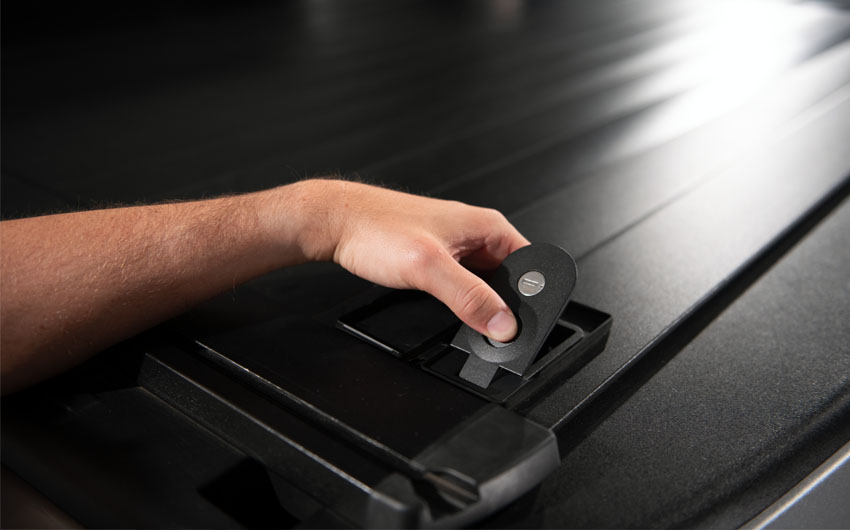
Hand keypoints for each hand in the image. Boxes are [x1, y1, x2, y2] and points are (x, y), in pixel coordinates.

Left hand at [289, 180, 529, 341]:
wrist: (335, 223)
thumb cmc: (376, 228)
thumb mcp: (430, 268)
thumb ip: (470, 297)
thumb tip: (504, 323)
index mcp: (488, 226)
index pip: (532, 266)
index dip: (533, 297)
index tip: (523, 324)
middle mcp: (476, 234)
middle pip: (509, 279)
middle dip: (505, 306)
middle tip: (494, 330)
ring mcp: (457, 247)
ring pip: (484, 285)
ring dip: (480, 304)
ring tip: (470, 320)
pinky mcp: (439, 259)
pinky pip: (463, 285)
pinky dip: (462, 302)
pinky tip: (451, 312)